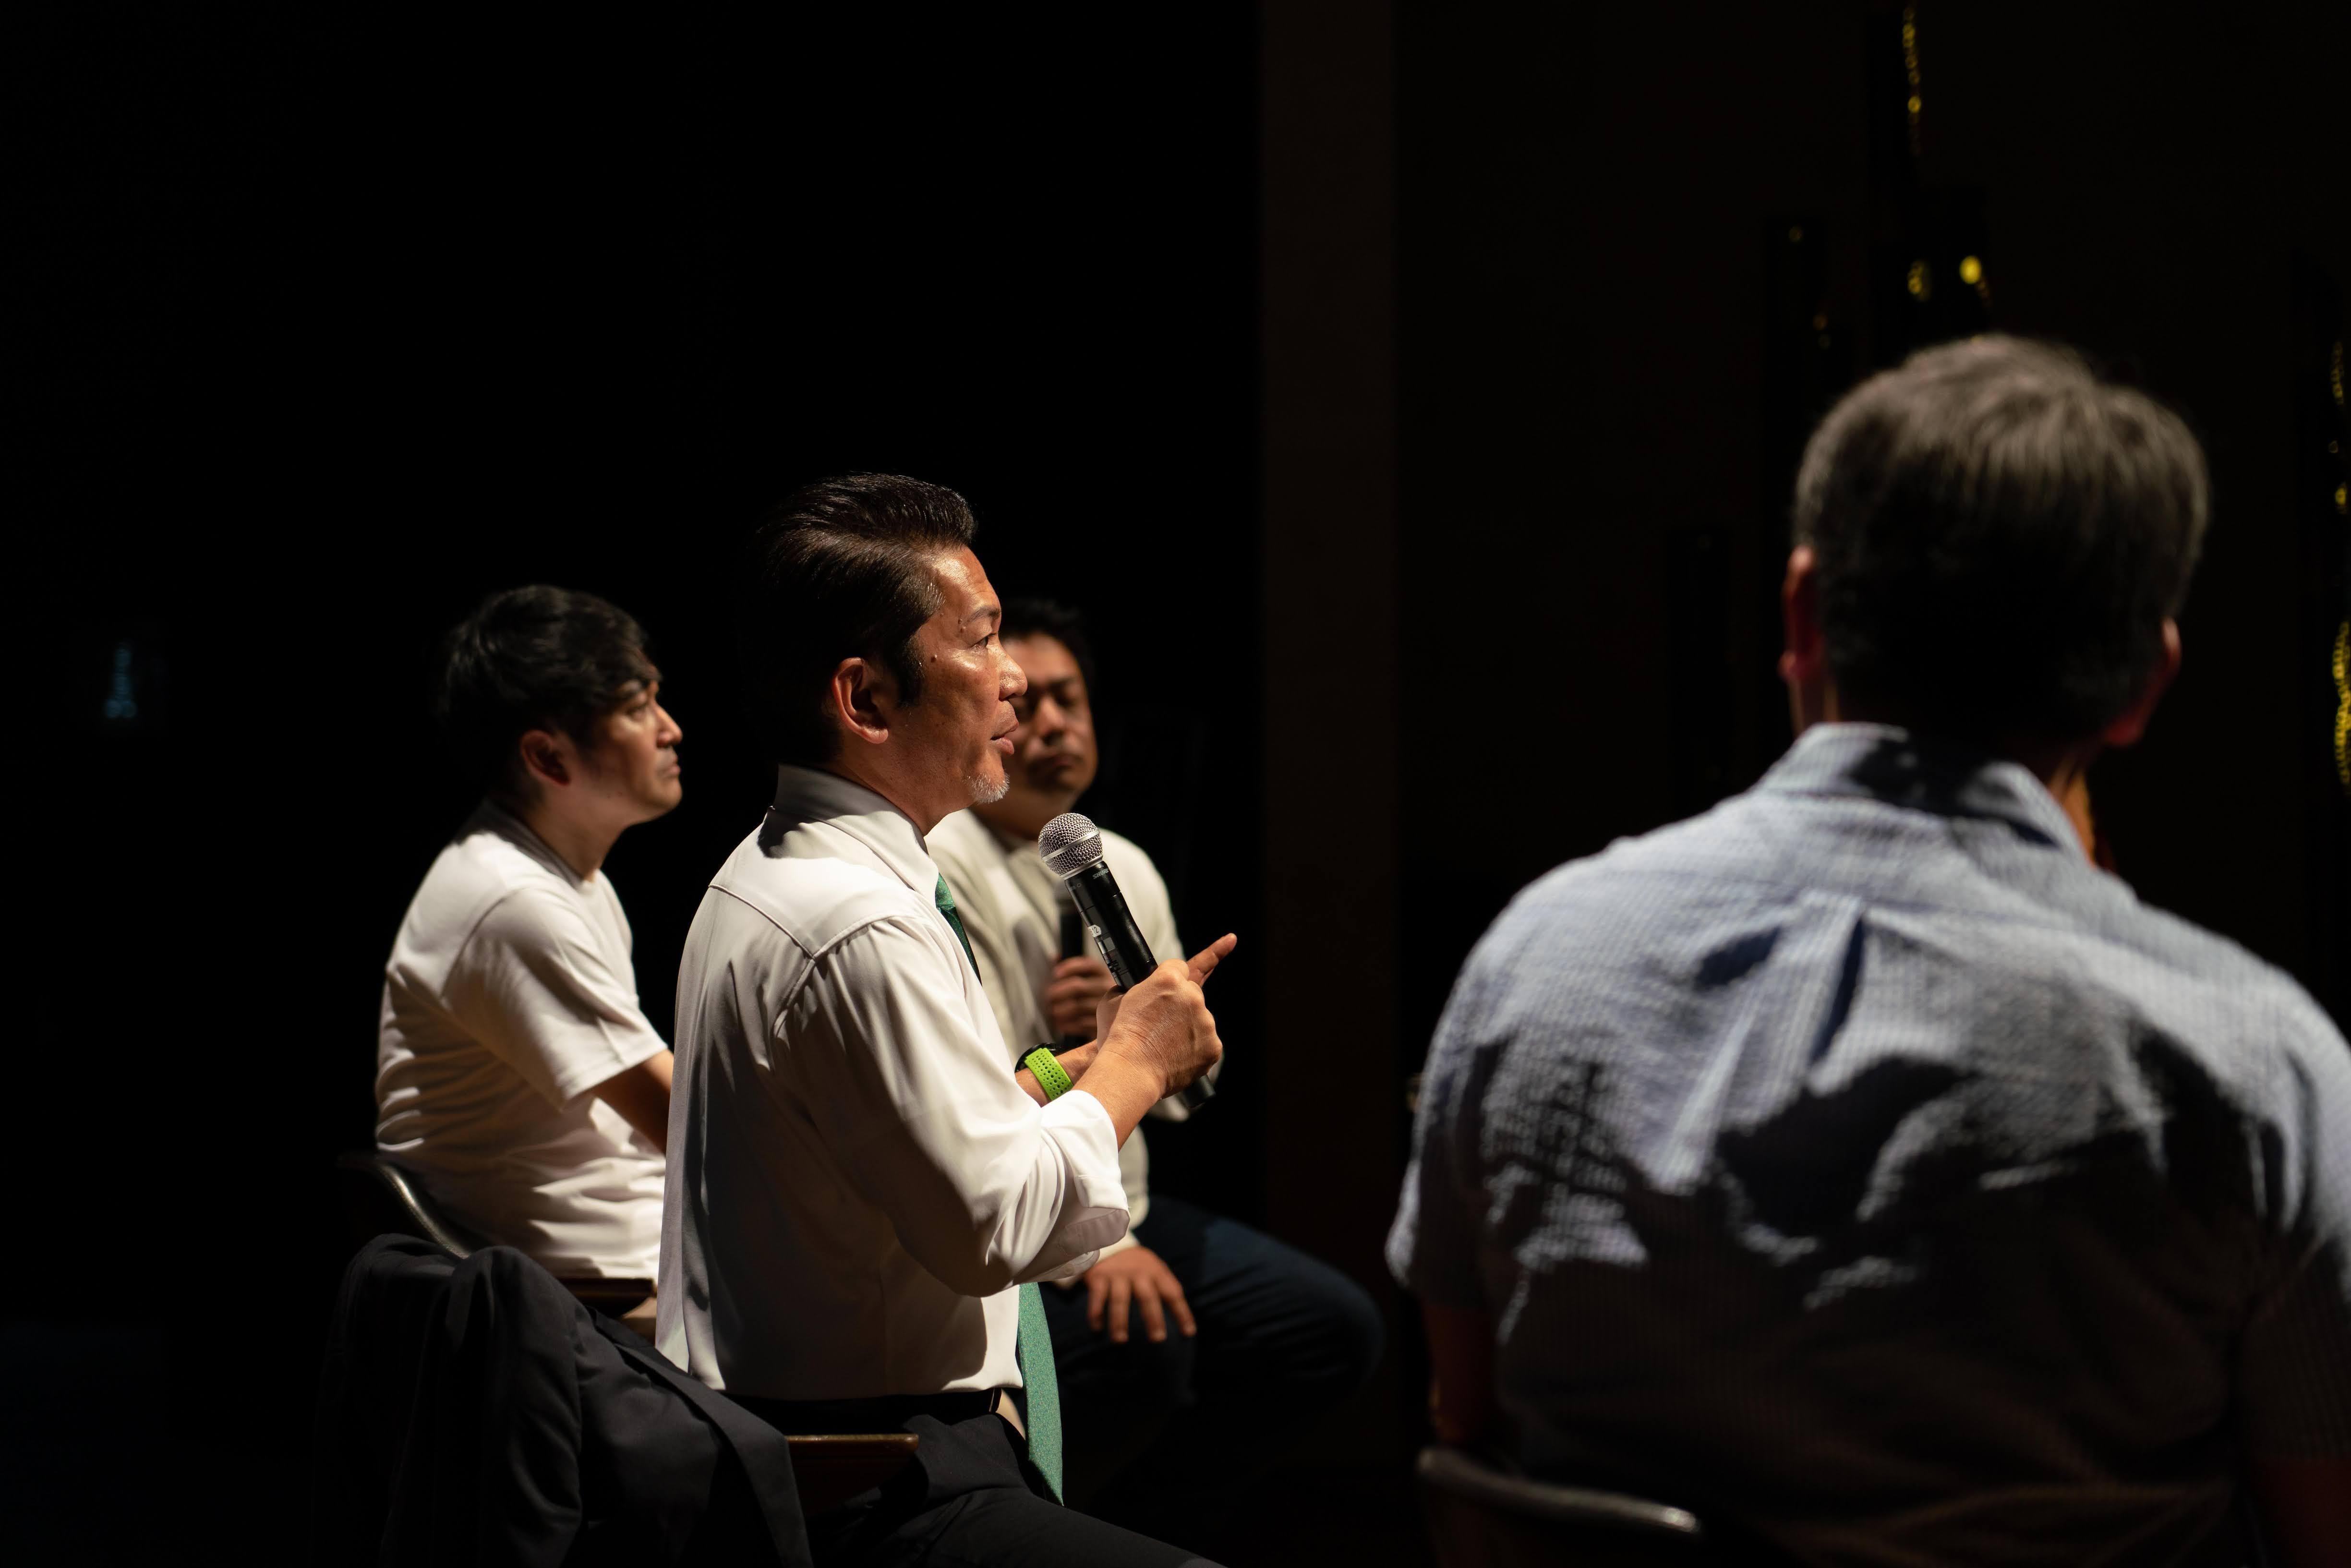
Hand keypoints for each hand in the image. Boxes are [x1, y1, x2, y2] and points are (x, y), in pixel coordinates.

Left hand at [1045, 956, 1115, 1038]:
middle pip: (1079, 987)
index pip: (1088, 965)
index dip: (1070, 967)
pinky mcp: (1104, 1023)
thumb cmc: (1094, 996)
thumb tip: (1056, 956)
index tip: (1055, 973)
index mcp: (1103, 974)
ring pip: (1079, 1006)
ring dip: (1062, 1009)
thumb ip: (1072, 968)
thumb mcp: (1089, 979)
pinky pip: (1083, 1024)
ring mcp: (1108, 1006)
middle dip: (1059, 991)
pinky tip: (1060, 1024)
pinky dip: (1069, 1025)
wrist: (1116, 1020)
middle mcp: (1108, 988)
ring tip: (1053, 1011)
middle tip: (1049, 996)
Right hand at [1085, 1246, 1195, 1344]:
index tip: (1189, 1333)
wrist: (1109, 1240)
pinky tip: (1097, 1329)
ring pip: (1120, 1300)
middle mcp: (1138, 1272)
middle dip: (1153, 1318)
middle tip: (1158, 1339)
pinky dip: (1095, 1313)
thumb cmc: (1138, 1265)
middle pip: (1147, 1297)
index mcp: (1156, 1272)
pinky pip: (1097, 1297)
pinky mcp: (1098, 1276)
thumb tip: (1183, 1321)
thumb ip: (1166, 1289)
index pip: (1173, 1293)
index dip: (1182, 1312)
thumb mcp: (1155, 1270)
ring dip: (1120, 1321)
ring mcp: (1117, 1274)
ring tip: (1121, 1341)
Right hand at [1097, 935, 1236, 1099]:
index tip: (1230, 940)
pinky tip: (1175, 1056)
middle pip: (1191, 993)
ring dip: (1185, 1029)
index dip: (1178, 972)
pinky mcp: (1213, 1045)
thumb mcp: (1115, 998)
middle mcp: (1191, 995)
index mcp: (1167, 978)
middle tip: (1157, 1026)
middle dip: (1178, 1006)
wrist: (1130, 1072)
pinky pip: (1205, 1042)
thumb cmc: (1118, 1036)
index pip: (1180, 966)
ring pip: (1199, 1019)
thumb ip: (1138, 987)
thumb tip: (1146, 989)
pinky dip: (1193, 1049)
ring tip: (1162, 1046)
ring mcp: (1205, 1021)